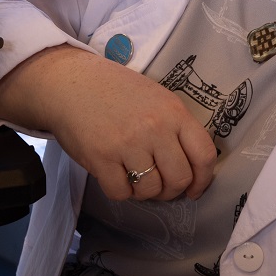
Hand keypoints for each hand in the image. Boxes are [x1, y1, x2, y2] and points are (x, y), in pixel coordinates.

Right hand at [0, 45, 217, 201]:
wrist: (71, 82)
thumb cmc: (116, 90)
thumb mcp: (155, 98)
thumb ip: (175, 126)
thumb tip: (190, 166)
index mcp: (173, 111)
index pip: (204, 154)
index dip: (203, 179)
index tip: (194, 189)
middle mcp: (155, 128)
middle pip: (179, 179)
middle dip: (171, 191)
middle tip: (160, 186)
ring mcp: (128, 144)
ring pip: (151, 190)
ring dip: (144, 192)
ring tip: (134, 178)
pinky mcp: (101, 158)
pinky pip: (121, 193)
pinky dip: (120, 191)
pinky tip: (115, 176)